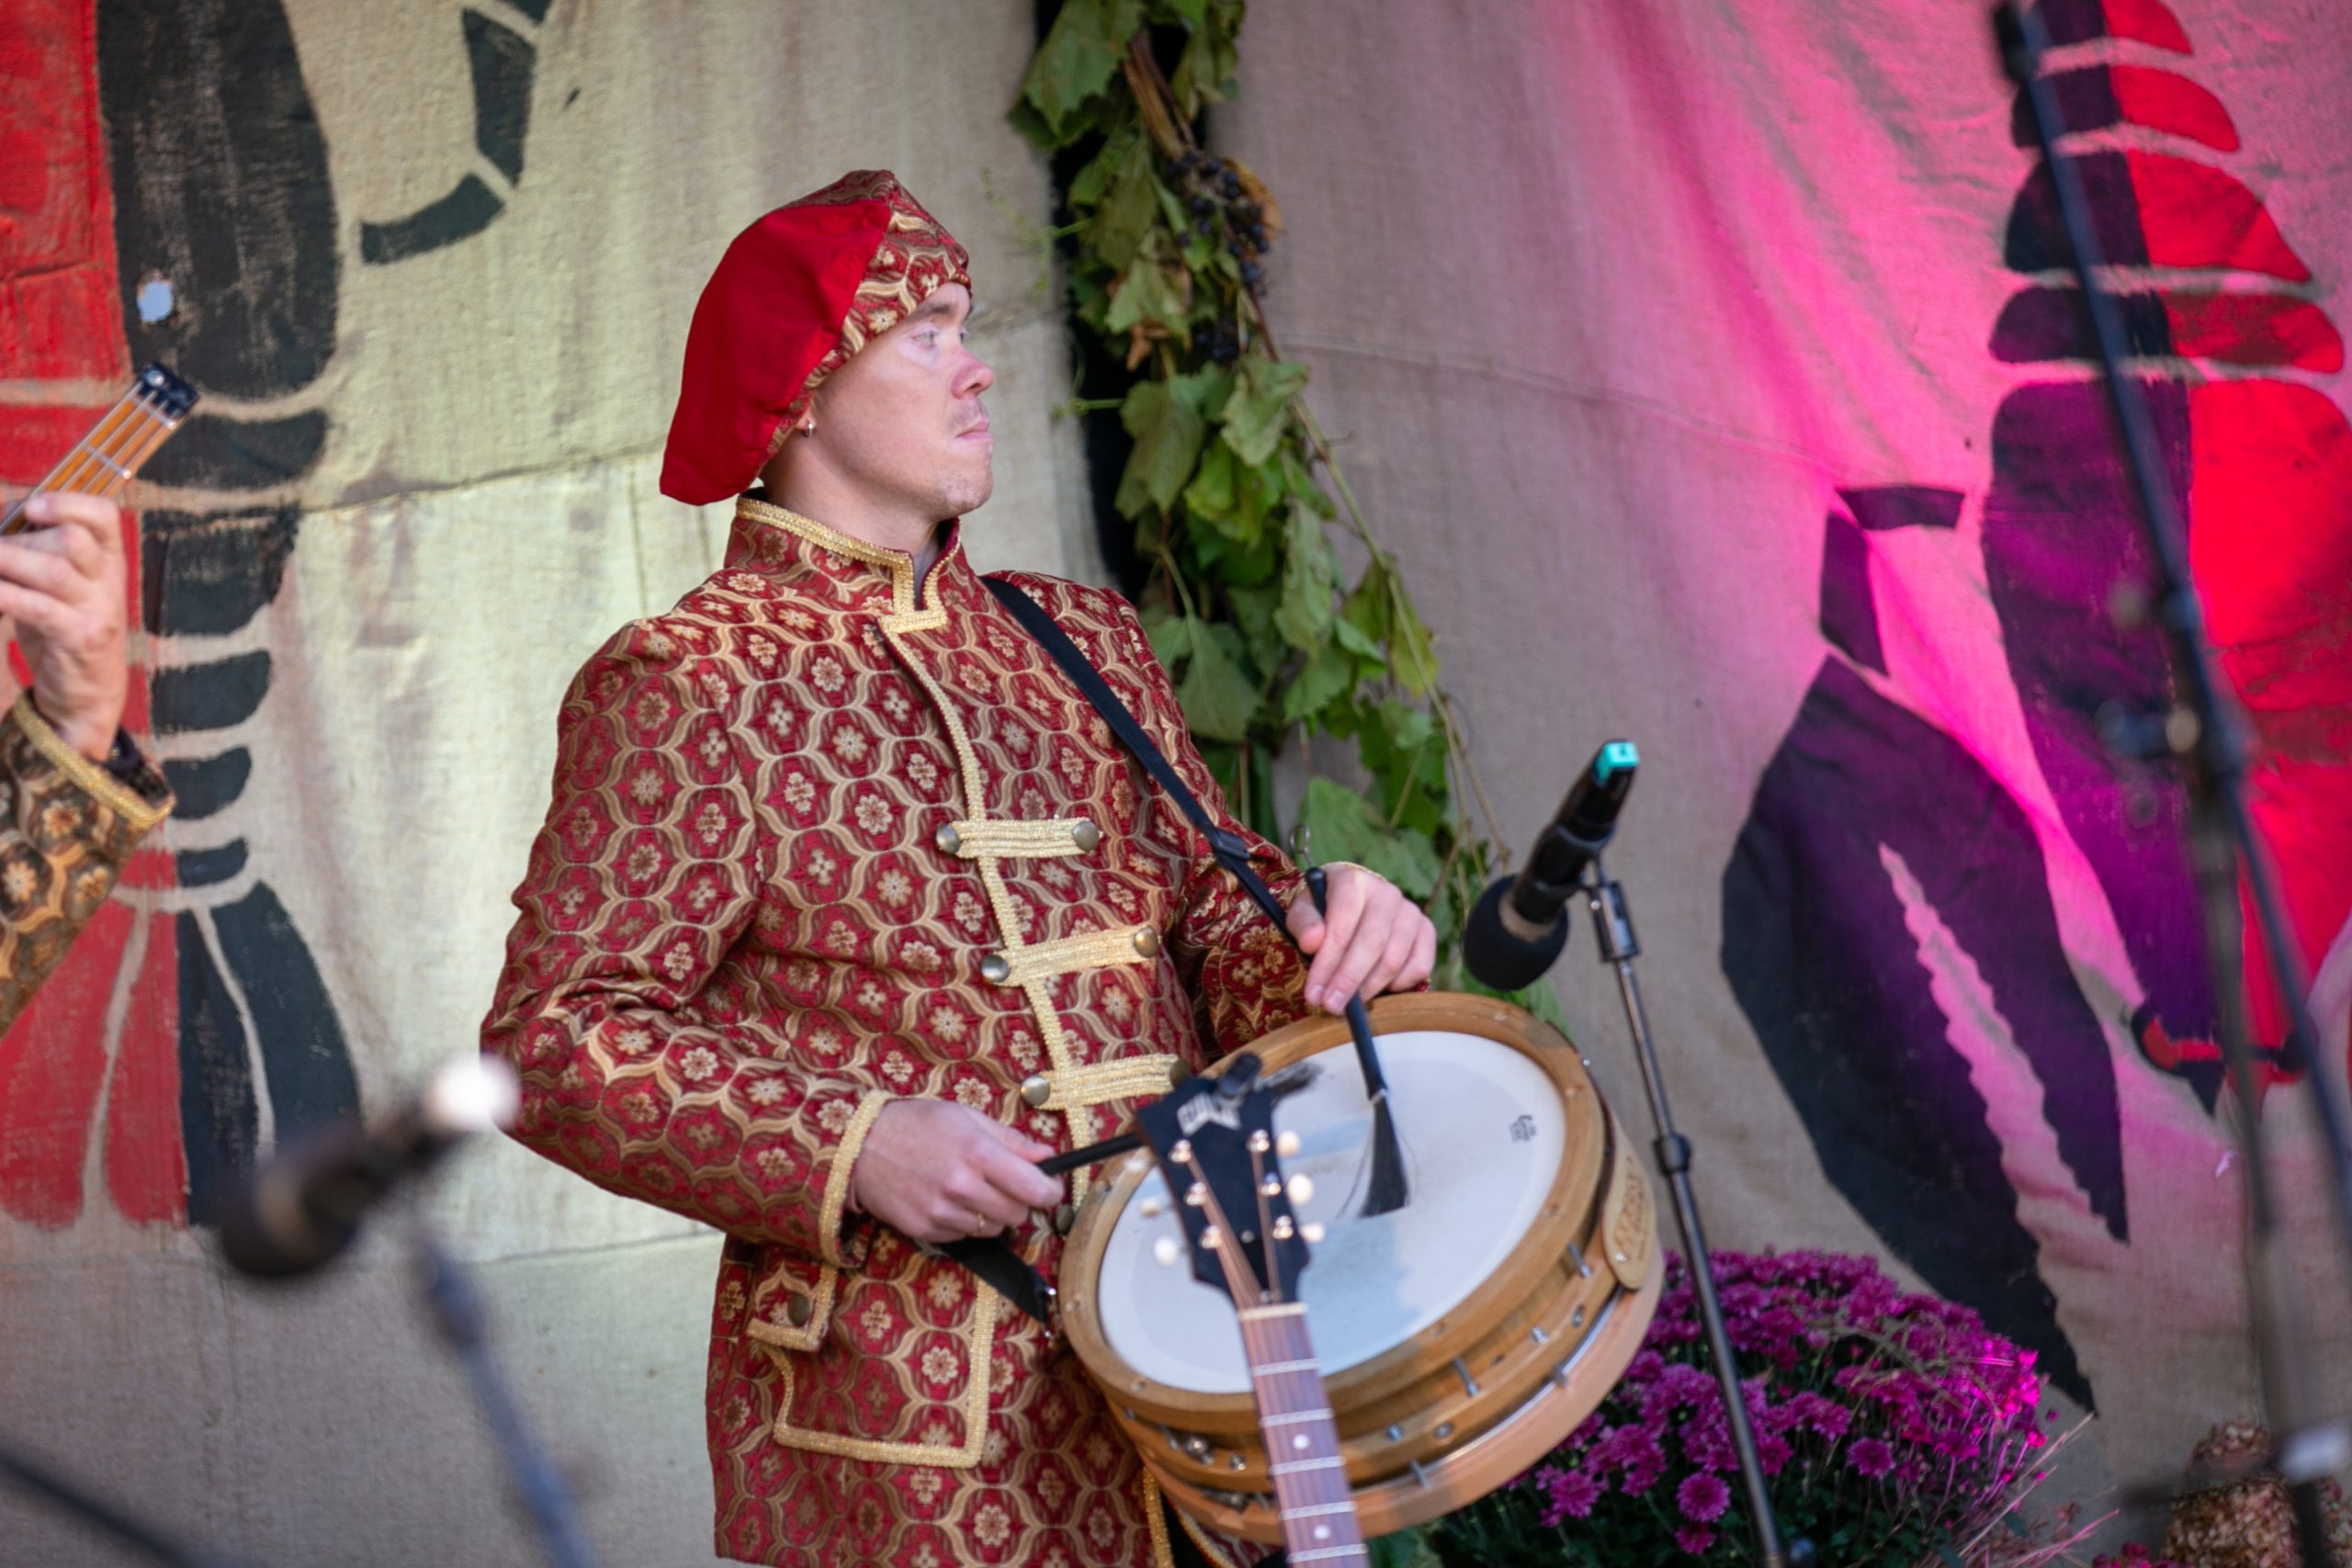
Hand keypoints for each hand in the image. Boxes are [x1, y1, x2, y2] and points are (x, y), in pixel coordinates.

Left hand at [0, 492, 130, 760]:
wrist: (87, 693)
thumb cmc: (62, 629)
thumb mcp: (56, 586)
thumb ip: (37, 549)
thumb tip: (3, 514)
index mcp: (109, 561)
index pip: (103, 516)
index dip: (68, 502)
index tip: (31, 507)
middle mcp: (110, 582)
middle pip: (72, 540)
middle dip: (21, 539)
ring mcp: (99, 611)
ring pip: (55, 570)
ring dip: (8, 562)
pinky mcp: (80, 638)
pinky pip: (37, 607)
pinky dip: (4, 595)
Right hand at [848, 1099, 1062, 1244]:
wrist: (861, 1146)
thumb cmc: (917, 1124)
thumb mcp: (966, 1117)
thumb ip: (1010, 1139)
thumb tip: (1046, 1155)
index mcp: (977, 1152)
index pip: (1033, 1188)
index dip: (1050, 1191)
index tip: (1051, 1188)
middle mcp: (961, 1186)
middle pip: (1018, 1214)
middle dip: (1021, 1202)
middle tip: (1009, 1186)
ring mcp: (941, 1212)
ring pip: (993, 1229)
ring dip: (993, 1214)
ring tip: (973, 1190)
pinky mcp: (924, 1230)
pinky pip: (964, 1236)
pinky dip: (966, 1223)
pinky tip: (949, 1200)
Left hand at [1287, 864, 1436, 1014]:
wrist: (1354, 909)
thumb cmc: (1323, 913)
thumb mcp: (1303, 913)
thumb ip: (1303, 924)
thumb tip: (1312, 941)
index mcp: (1353, 881)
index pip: (1343, 922)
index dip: (1328, 961)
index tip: (1314, 992)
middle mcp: (1387, 892)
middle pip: (1372, 943)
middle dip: (1348, 980)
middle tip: (1332, 1006)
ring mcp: (1411, 912)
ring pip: (1394, 959)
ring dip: (1369, 987)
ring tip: (1350, 1004)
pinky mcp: (1427, 931)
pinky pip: (1419, 966)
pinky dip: (1398, 985)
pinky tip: (1376, 987)